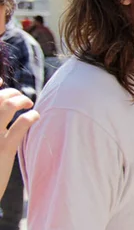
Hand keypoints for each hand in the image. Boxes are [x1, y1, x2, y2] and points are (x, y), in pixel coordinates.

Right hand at [0, 85, 37, 209]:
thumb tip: (1, 97)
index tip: (0, 81)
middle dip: (11, 93)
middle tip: (21, 99)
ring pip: (6, 105)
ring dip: (21, 99)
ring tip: (28, 104)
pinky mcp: (3, 149)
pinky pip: (20, 125)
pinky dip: (31, 116)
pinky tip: (35, 116)